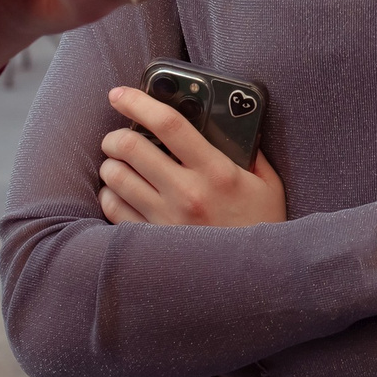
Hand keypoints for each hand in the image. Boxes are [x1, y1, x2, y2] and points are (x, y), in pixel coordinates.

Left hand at [95, 88, 284, 227]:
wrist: (255, 282)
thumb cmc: (262, 227)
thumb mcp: (267, 184)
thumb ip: (249, 151)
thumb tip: (229, 122)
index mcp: (216, 171)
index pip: (169, 123)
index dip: (138, 102)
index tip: (120, 94)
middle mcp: (187, 193)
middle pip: (131, 147)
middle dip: (116, 135)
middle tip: (117, 136)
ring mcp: (165, 219)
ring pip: (115, 176)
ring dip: (111, 164)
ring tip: (118, 164)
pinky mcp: (151, 242)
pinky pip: (112, 208)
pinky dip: (109, 194)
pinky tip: (119, 192)